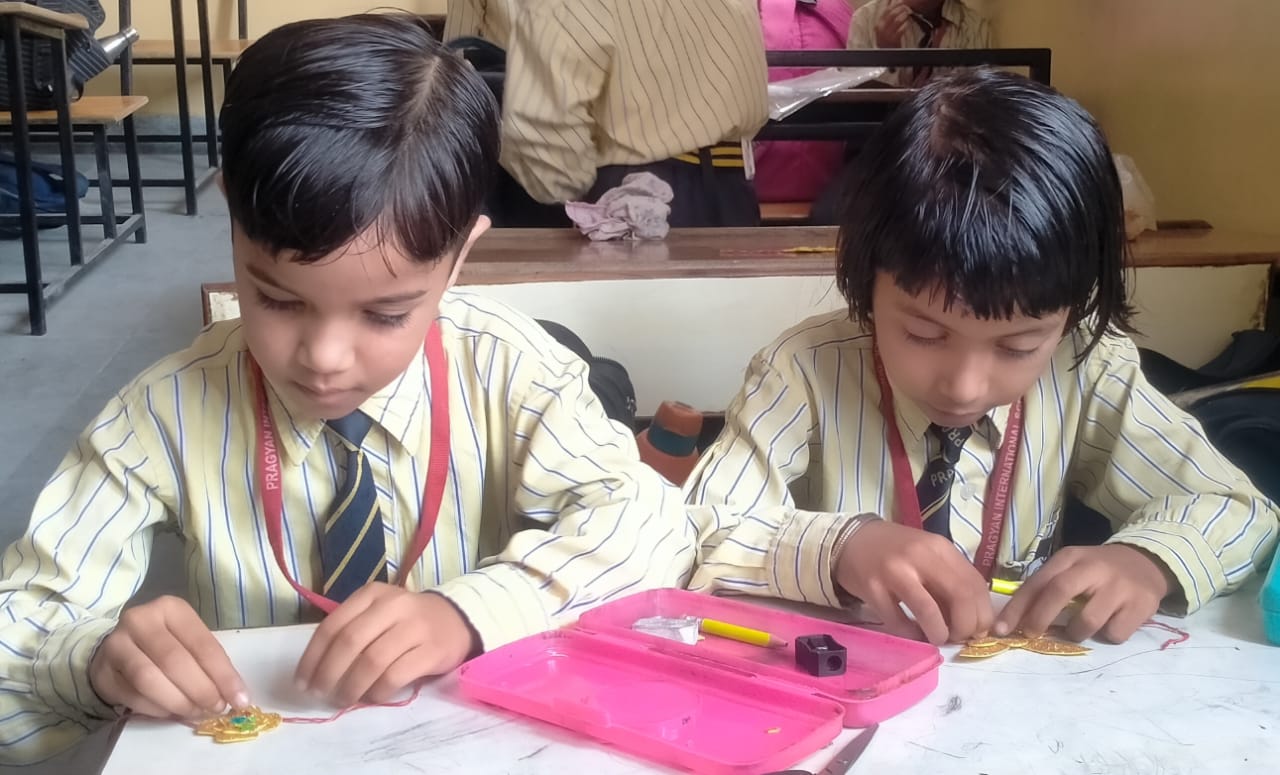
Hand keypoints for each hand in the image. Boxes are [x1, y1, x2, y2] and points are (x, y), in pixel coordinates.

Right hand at [89, 595, 247, 718]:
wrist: (118, 647)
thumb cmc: (165, 642)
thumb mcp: (189, 641)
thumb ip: (209, 663)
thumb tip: (233, 697)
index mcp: (171, 608)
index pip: (202, 644)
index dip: (223, 675)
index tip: (239, 699)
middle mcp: (140, 620)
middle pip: (175, 661)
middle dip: (201, 690)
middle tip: (217, 709)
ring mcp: (116, 645)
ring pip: (149, 680)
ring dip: (179, 702)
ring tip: (196, 713)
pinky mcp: (102, 671)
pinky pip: (133, 696)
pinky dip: (158, 710)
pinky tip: (172, 713)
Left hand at [294, 584, 477, 706]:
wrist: (456, 619)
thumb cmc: (406, 621)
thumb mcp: (377, 613)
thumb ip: (349, 631)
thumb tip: (314, 671)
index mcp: (372, 594)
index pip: (333, 625)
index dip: (312, 657)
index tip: (302, 681)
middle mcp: (393, 605)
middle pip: (350, 642)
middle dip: (328, 673)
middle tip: (320, 693)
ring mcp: (415, 627)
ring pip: (372, 661)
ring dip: (352, 686)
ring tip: (344, 699)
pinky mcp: (432, 650)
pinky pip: (396, 676)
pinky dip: (378, 692)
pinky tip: (372, 697)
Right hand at [834, 520, 993, 644]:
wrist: (852, 540)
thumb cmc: (897, 551)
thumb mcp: (929, 555)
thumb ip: (951, 579)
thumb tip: (974, 619)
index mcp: (940, 547)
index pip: (974, 584)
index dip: (982, 614)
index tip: (977, 630)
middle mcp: (920, 556)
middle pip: (959, 597)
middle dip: (965, 626)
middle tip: (959, 637)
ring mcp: (894, 572)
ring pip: (929, 611)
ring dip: (939, 633)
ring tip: (937, 638)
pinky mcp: (872, 589)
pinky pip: (898, 621)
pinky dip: (911, 634)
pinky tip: (913, 633)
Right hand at [874, 2, 913, 48]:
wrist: (887, 56)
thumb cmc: (886, 43)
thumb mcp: (883, 31)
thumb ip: (887, 20)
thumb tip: (892, 6)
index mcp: (878, 26)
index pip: (885, 12)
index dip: (893, 5)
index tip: (900, 1)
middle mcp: (881, 30)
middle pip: (891, 14)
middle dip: (900, 8)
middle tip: (906, 6)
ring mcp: (887, 35)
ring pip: (897, 21)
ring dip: (904, 16)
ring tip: (908, 14)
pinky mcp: (894, 40)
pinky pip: (901, 29)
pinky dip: (906, 25)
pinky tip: (908, 23)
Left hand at [994, 544, 1173, 642]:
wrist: (1146, 561)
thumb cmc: (1097, 571)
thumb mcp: (1071, 568)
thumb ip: (1047, 588)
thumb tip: (1016, 620)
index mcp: (1070, 558)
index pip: (1038, 582)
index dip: (1017, 607)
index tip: (1001, 629)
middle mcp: (1093, 569)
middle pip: (1059, 592)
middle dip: (1040, 618)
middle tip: (1030, 635)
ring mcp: (1119, 587)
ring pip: (1087, 621)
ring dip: (1076, 633)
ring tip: (1079, 629)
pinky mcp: (1141, 605)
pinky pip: (1115, 633)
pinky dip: (1108, 635)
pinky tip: (1110, 624)